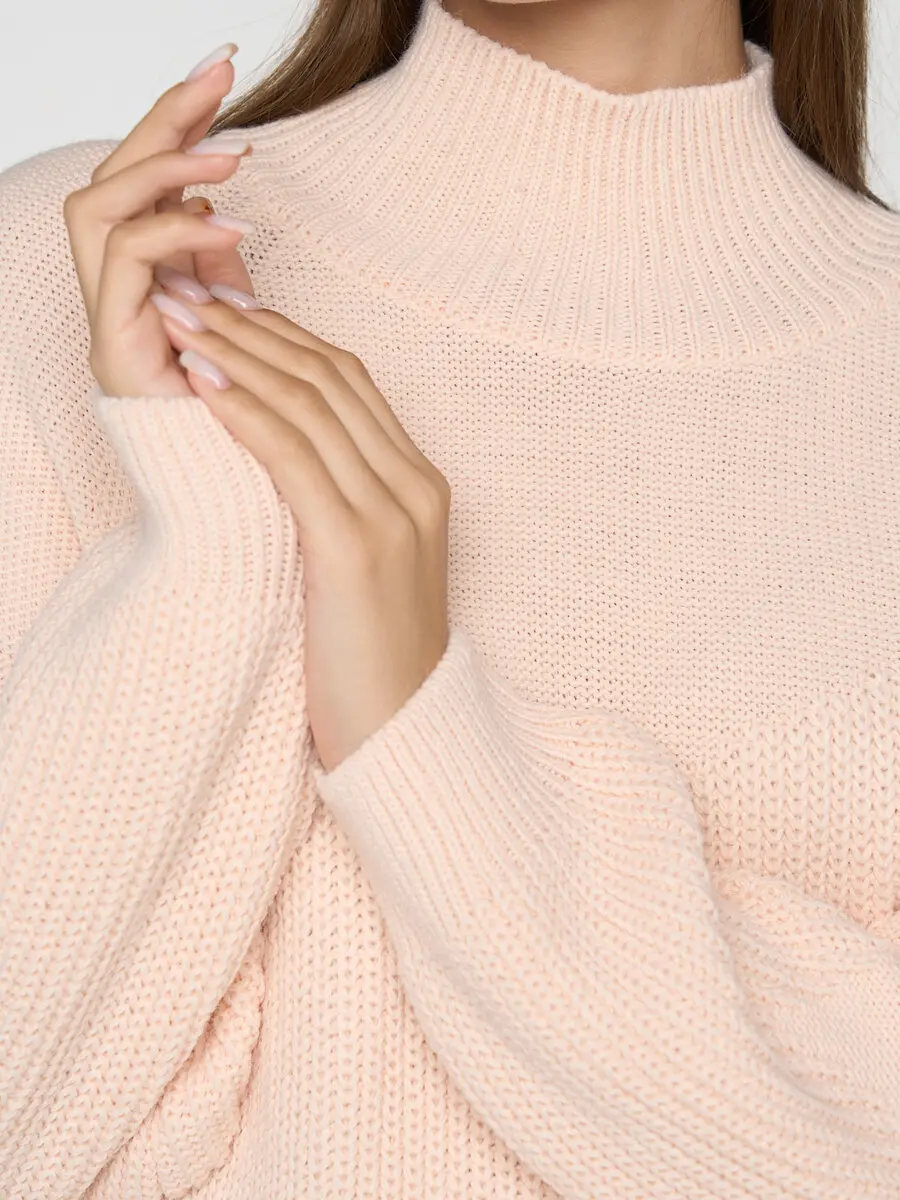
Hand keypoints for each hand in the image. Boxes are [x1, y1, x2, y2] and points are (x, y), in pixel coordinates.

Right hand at [62, 41, 254, 398]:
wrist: (232, 489)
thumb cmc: (238, 411)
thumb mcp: (238, 320)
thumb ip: (220, 265)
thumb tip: (220, 207)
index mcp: (142, 280)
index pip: (142, 184)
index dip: (175, 124)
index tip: (223, 74)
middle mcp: (113, 292)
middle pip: (111, 180)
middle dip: (164, 118)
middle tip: (219, 68)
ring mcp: (107, 318)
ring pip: (98, 208)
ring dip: (164, 169)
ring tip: (232, 153)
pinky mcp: (113, 346)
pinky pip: (125, 261)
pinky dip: (175, 232)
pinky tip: (229, 221)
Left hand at [155, 284, 451, 771]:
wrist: (402, 735)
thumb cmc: (369, 656)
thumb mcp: (358, 562)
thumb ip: (335, 497)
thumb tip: (269, 447)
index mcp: (419, 484)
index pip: (349, 381)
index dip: (283, 335)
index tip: (226, 307)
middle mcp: (414, 487)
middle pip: (331, 378)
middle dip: (255, 328)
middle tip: (190, 291)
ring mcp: (393, 516)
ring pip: (313, 406)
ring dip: (241, 355)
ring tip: (183, 319)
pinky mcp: (357, 550)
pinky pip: (295, 459)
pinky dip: (247, 413)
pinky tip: (204, 383)